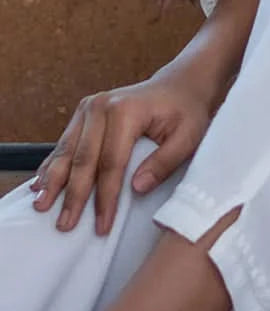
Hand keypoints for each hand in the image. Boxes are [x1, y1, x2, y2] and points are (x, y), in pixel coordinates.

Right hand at [30, 71, 213, 235]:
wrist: (178, 85)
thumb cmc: (186, 112)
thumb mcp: (188, 137)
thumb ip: (164, 162)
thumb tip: (136, 188)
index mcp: (126, 110)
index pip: (111, 163)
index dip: (105, 198)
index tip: (102, 225)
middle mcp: (101, 106)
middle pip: (83, 159)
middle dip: (73, 196)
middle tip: (65, 225)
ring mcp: (88, 108)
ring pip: (67, 152)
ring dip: (53, 182)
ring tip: (41, 207)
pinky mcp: (83, 113)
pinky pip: (64, 143)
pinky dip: (51, 165)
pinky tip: (39, 184)